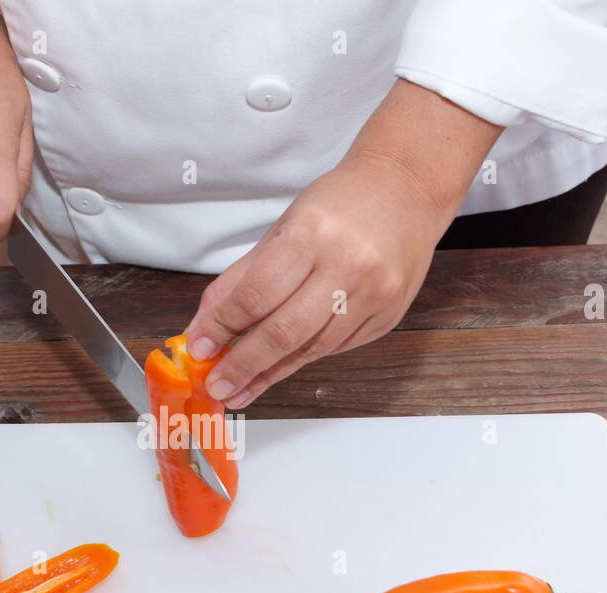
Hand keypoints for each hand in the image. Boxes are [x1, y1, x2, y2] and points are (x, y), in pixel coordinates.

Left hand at [183, 81, 501, 408]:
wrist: (406, 189)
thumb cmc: (339, 205)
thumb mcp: (283, 229)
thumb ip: (241, 278)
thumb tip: (204, 325)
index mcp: (313, 234)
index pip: (257, 293)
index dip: (223, 327)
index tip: (199, 349)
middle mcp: (349, 265)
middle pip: (285, 331)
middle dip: (244, 364)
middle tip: (217, 386)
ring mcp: (375, 294)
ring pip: (313, 348)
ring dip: (271, 372)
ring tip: (240, 389)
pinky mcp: (389, 316)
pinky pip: (336, 348)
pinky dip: (301, 360)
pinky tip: (277, 369)